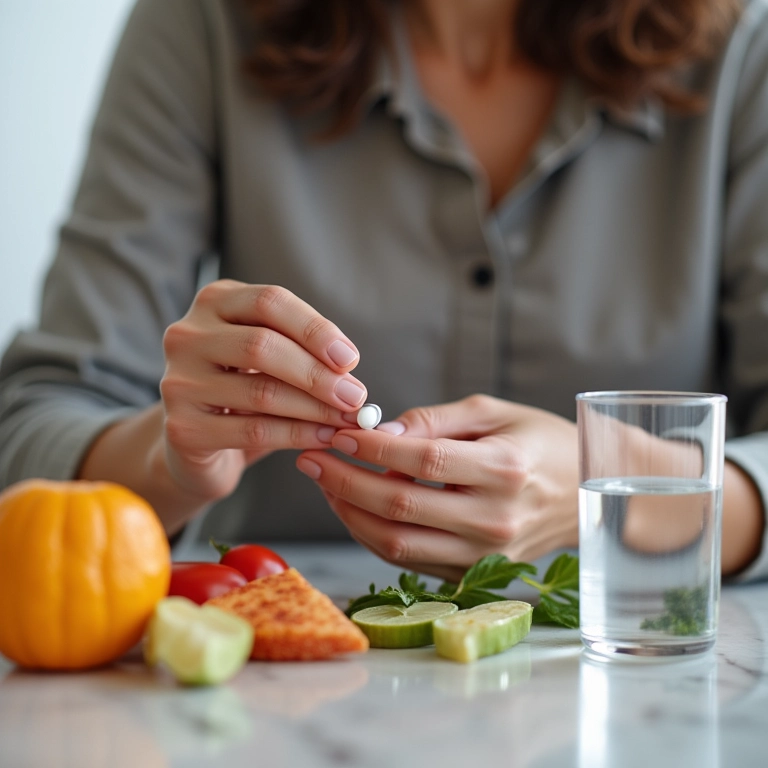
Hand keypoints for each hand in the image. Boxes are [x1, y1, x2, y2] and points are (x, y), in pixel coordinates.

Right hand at [158, 280, 365, 501]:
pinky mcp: (182, 427)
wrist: (195, 445)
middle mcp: (187, 336)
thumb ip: (300, 351)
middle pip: (262, 345)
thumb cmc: (243, 392)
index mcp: (213, 302)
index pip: (270, 302)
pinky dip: (298, 435)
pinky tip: (324, 438)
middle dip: (317, 373)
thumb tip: (349, 370)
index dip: (315, 329)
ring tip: (348, 420)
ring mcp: (179, 382)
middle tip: (355, 396)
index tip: (350, 359)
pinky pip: (254, 430)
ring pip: (261, 391)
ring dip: (315, 408)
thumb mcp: (269, 358)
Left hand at [296, 395, 578, 581]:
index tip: (337, 433)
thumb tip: (382, 432)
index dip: (373, 450)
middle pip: (401, 508)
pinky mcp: (474, 574)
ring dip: (350, 513)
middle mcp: (495, 519)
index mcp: (505, 470)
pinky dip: (372, 534)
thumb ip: (436, 420)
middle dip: (344, 482)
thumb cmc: (538, 442)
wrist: (585, 492)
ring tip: (325, 482)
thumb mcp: (493, 412)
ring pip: (397, 544)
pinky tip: (354, 506)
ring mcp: (485, 555)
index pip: (422, 462)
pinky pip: (409, 560)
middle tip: (311, 458)